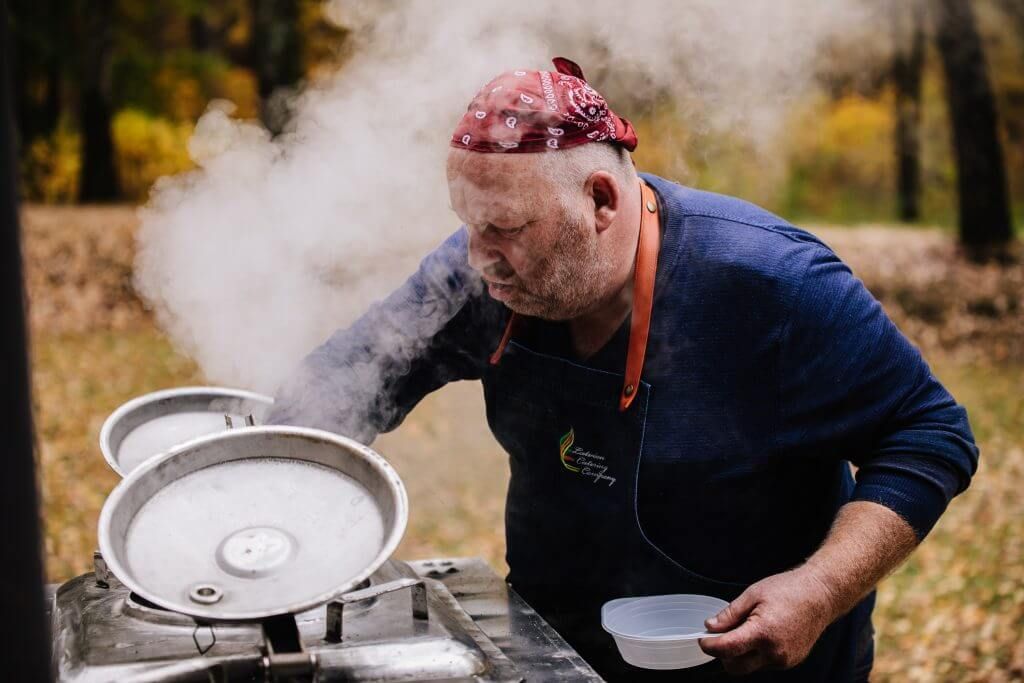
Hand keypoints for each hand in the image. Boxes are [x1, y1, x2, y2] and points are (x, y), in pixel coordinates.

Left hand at [698, 566, 838, 674]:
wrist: (820, 595)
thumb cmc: (789, 590)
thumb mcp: (753, 594)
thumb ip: (730, 614)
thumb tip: (711, 626)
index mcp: (763, 633)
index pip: (727, 649)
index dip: (709, 645)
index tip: (702, 639)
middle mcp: (774, 652)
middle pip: (735, 666)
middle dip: (723, 654)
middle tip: (720, 636)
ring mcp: (784, 660)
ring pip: (750, 666)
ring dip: (740, 654)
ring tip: (746, 629)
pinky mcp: (790, 662)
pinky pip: (765, 664)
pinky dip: (756, 654)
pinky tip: (761, 635)